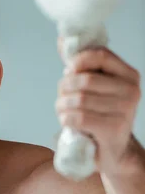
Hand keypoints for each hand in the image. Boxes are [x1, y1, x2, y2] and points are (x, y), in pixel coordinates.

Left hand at [55, 38, 141, 174]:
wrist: (114, 153)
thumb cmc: (100, 118)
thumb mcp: (96, 90)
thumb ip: (82, 67)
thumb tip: (62, 39)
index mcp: (129, 75)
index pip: (100, 55)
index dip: (77, 62)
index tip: (68, 73)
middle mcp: (131, 90)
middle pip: (85, 80)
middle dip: (65, 89)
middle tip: (62, 99)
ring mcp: (125, 110)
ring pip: (79, 99)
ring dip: (62, 106)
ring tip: (63, 112)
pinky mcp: (113, 128)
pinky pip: (78, 117)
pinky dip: (65, 119)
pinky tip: (66, 122)